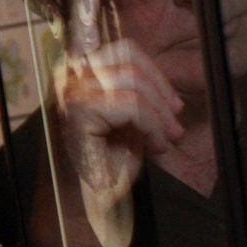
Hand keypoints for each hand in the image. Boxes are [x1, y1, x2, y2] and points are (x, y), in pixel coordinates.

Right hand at [52, 36, 182, 199]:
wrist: (94, 196)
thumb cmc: (110, 159)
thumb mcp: (131, 117)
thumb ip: (142, 93)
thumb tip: (169, 90)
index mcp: (81, 72)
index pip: (126, 50)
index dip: (157, 74)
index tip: (175, 104)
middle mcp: (71, 76)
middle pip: (131, 61)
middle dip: (162, 94)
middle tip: (176, 127)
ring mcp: (73, 90)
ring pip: (133, 81)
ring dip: (158, 113)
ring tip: (166, 138)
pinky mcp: (81, 109)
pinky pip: (132, 105)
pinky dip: (152, 126)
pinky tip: (155, 147)